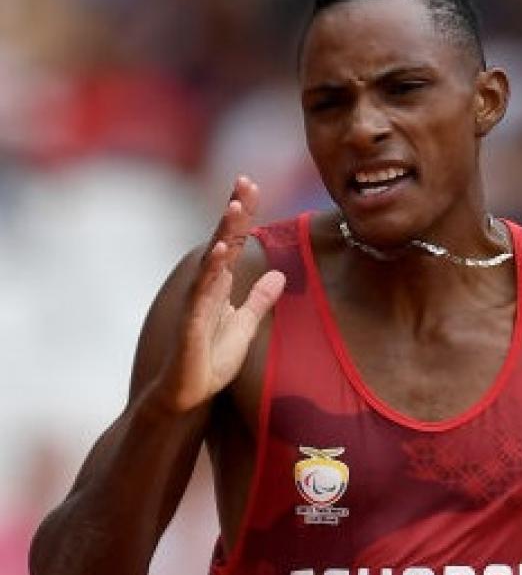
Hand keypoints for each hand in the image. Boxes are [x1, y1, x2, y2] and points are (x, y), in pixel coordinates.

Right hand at [157, 176, 284, 412]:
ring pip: (212, 261)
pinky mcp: (192, 323)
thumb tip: (279, 275)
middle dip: (234, 211)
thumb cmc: (211, 361)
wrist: (189, 393)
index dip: (242, 214)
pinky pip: (202, 293)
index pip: (234, 242)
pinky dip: (211, 271)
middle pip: (223, 241)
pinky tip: (219, 252)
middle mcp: (207, 287)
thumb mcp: (246, 325)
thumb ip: (259, 299)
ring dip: (223, 233)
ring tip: (235, 207)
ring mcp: (198, 302)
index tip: (252, 184)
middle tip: (245, 180)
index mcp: (221, 284)